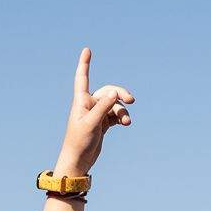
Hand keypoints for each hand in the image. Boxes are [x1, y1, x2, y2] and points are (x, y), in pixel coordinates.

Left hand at [55, 48, 133, 177]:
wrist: (79, 160)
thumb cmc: (79, 142)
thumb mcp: (91, 123)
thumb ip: (103, 107)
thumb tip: (114, 93)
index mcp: (81, 101)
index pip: (82, 78)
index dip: (85, 64)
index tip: (87, 50)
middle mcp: (89, 104)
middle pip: (108, 91)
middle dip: (120, 94)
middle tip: (131, 100)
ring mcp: (97, 114)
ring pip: (114, 105)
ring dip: (122, 111)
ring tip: (127, 122)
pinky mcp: (103, 123)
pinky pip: (116, 114)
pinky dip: (122, 117)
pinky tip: (125, 124)